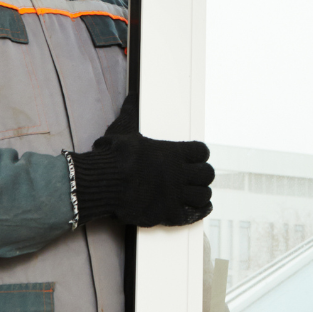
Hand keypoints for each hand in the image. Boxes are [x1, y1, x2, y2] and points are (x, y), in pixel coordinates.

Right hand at [68, 94, 213, 226]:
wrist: (105, 182)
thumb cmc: (113, 156)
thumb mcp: (123, 130)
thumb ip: (131, 114)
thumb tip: (131, 97)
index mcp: (172, 152)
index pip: (201, 151)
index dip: (200, 155)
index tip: (195, 159)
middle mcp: (179, 173)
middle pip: (207, 174)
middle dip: (203, 175)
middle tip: (196, 178)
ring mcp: (176, 194)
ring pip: (204, 194)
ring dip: (201, 194)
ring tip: (196, 193)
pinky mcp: (169, 213)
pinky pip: (194, 214)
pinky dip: (200, 211)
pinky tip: (201, 208)